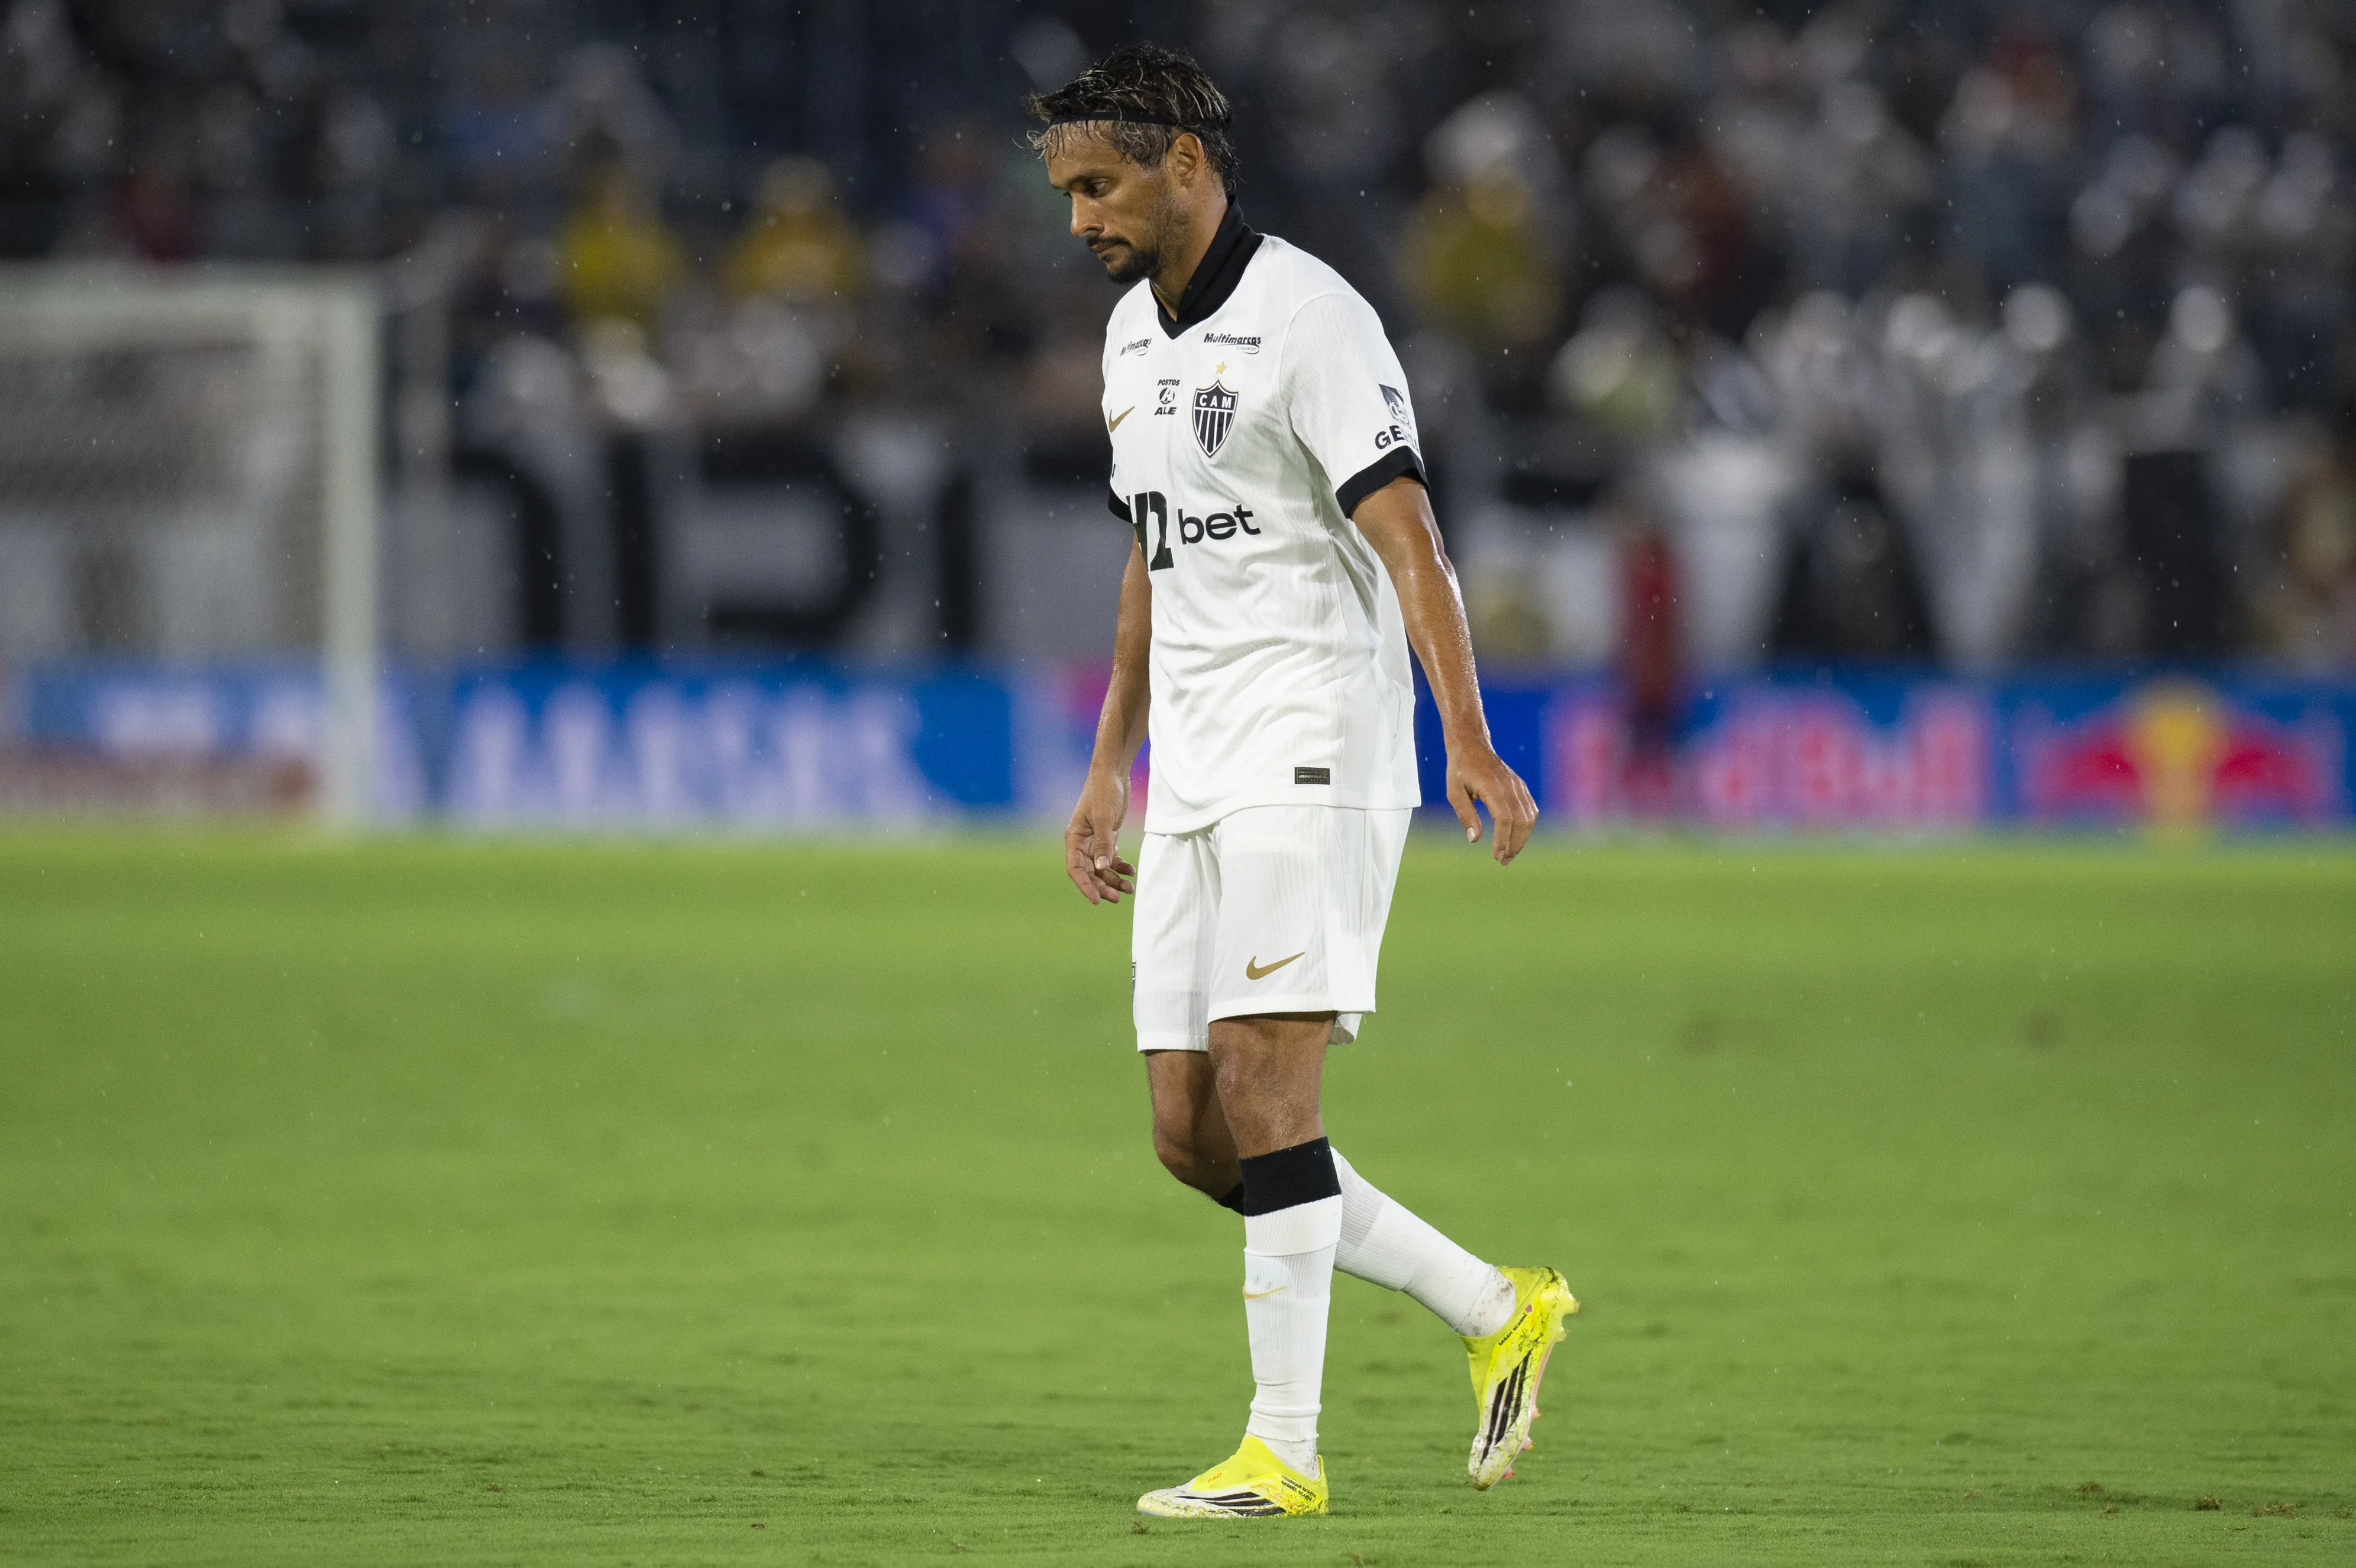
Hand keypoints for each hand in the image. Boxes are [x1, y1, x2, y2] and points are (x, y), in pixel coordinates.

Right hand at [1065, 767, 1137, 903]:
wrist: (1113, 773)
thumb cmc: (1104, 792)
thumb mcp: (1104, 819)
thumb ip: (1103, 845)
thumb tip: (1100, 869)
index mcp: (1074, 838)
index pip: (1075, 869)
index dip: (1085, 886)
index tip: (1097, 900)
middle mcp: (1082, 842)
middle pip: (1089, 872)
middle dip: (1103, 886)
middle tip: (1118, 898)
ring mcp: (1094, 840)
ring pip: (1102, 868)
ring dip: (1114, 879)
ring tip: (1129, 888)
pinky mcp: (1107, 836)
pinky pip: (1111, 858)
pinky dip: (1120, 866)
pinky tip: (1131, 871)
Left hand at [1446, 742, 1537, 865]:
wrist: (1472, 744)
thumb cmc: (1460, 769)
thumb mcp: (1454, 792)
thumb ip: (1465, 815)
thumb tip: (1474, 839)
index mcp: (1493, 787)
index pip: (1505, 819)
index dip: (1503, 840)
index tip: (1496, 856)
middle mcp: (1510, 786)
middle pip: (1522, 821)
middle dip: (1515, 844)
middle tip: (1503, 861)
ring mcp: (1518, 786)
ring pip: (1529, 817)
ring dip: (1522, 838)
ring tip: (1509, 853)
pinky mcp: (1520, 787)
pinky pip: (1530, 809)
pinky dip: (1526, 826)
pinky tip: (1516, 837)